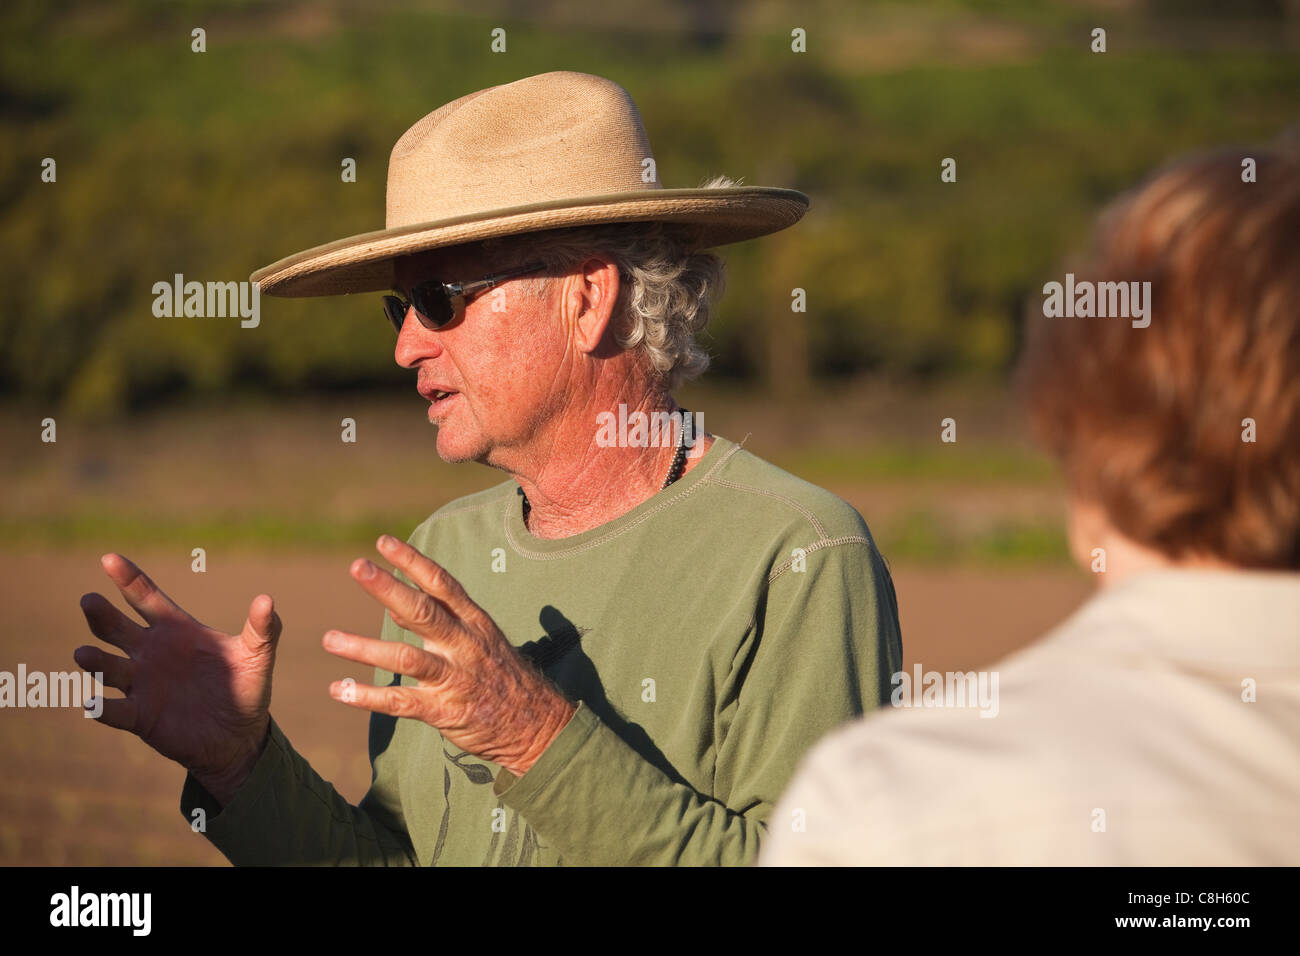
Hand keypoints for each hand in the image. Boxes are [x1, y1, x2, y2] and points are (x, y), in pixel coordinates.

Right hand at [75, 553, 281, 804]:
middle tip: (89, 600)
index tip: (109, 558)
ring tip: (83, 654)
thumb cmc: (245, 686)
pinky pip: (115, 712)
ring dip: (96, 661)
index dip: (128, 579)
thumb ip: (262, 629)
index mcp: (175, 630)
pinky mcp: (139, 717)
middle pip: (117, 629)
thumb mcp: (257, 655)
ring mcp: (141, 685)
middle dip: (101, 615)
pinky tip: (92, 705)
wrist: (239, 734)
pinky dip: (102, 709)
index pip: (145, 598)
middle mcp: (150, 653)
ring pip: (109, 668)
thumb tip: (267, 600)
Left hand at [322, 534, 575, 777]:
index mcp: (474, 622)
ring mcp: (454, 678)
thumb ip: (446, 619)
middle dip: (388, 588)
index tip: (383, 542)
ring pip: (406, 658)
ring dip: (364, 648)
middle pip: (423, 611)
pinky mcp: (444, 711)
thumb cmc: (506, 679)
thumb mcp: (486, 640)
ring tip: (329, 639)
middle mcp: (464, 645)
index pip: (442, 584)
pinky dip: (368, 696)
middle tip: (356, 566)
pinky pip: (401, 702)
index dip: (413, 562)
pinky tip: (339, 690)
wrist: (537, 726)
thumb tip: (404, 598)